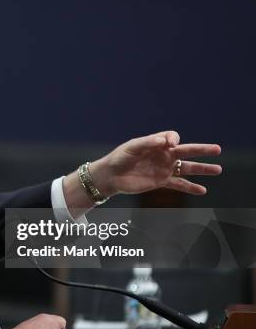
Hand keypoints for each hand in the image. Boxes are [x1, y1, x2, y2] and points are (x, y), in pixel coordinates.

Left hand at [91, 130, 221, 196]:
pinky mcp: (161, 182)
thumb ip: (148, 143)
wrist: (111, 176)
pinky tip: (202, 190)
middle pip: (186, 151)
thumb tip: (164, 141)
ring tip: (218, 169)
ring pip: (187, 168)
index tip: (170, 144)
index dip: (174, 139)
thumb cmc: (120, 158)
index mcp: (156, 144)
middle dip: (202, 150)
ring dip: (202, 169)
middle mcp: (163, 155)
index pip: (173, 137)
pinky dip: (190, 187)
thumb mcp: (132, 147)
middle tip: (217, 149)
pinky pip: (179, 184)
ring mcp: (163, 169)